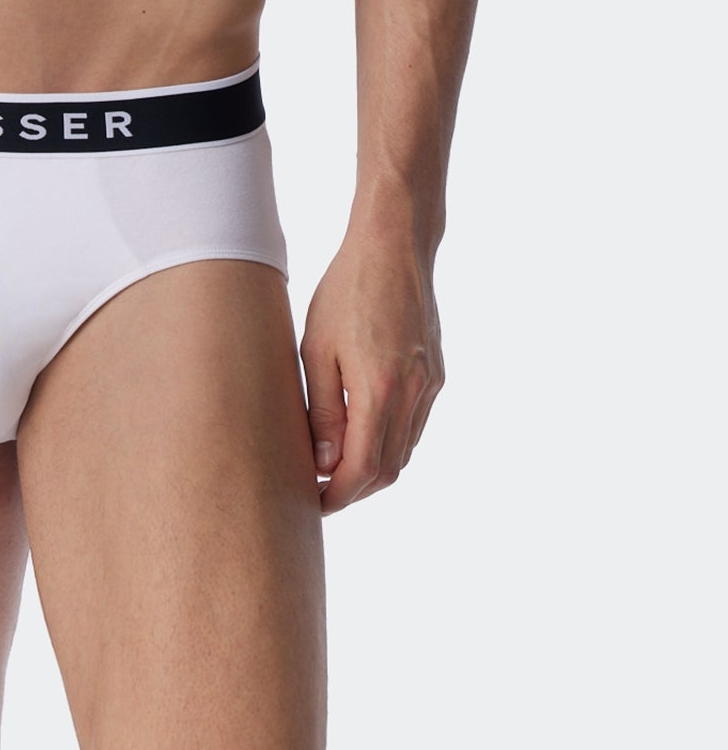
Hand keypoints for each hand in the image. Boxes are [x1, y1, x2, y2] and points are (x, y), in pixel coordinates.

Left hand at [299, 229, 443, 514]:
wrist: (394, 247)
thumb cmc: (346, 291)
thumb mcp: (317, 349)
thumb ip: (322, 410)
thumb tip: (324, 463)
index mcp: (379, 390)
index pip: (363, 469)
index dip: (338, 494)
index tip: (313, 502)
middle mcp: (412, 394)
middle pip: (389, 470)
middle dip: (356, 490)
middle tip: (322, 492)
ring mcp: (430, 386)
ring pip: (405, 451)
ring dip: (374, 469)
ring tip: (337, 467)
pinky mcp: (436, 375)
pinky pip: (415, 426)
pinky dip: (391, 442)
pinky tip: (364, 434)